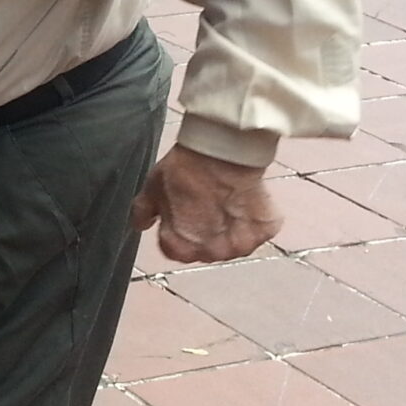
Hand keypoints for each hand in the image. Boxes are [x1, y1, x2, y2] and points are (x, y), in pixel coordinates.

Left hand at [129, 145, 281, 263]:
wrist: (222, 151)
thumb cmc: (185, 168)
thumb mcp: (151, 188)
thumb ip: (143, 212)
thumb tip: (141, 225)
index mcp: (180, 248)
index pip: (177, 250)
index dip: (180, 229)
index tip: (186, 212)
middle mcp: (211, 254)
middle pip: (207, 249)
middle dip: (206, 232)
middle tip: (209, 205)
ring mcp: (241, 245)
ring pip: (235, 242)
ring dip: (232, 228)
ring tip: (228, 201)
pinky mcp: (265, 232)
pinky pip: (259, 231)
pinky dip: (255, 219)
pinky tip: (246, 200)